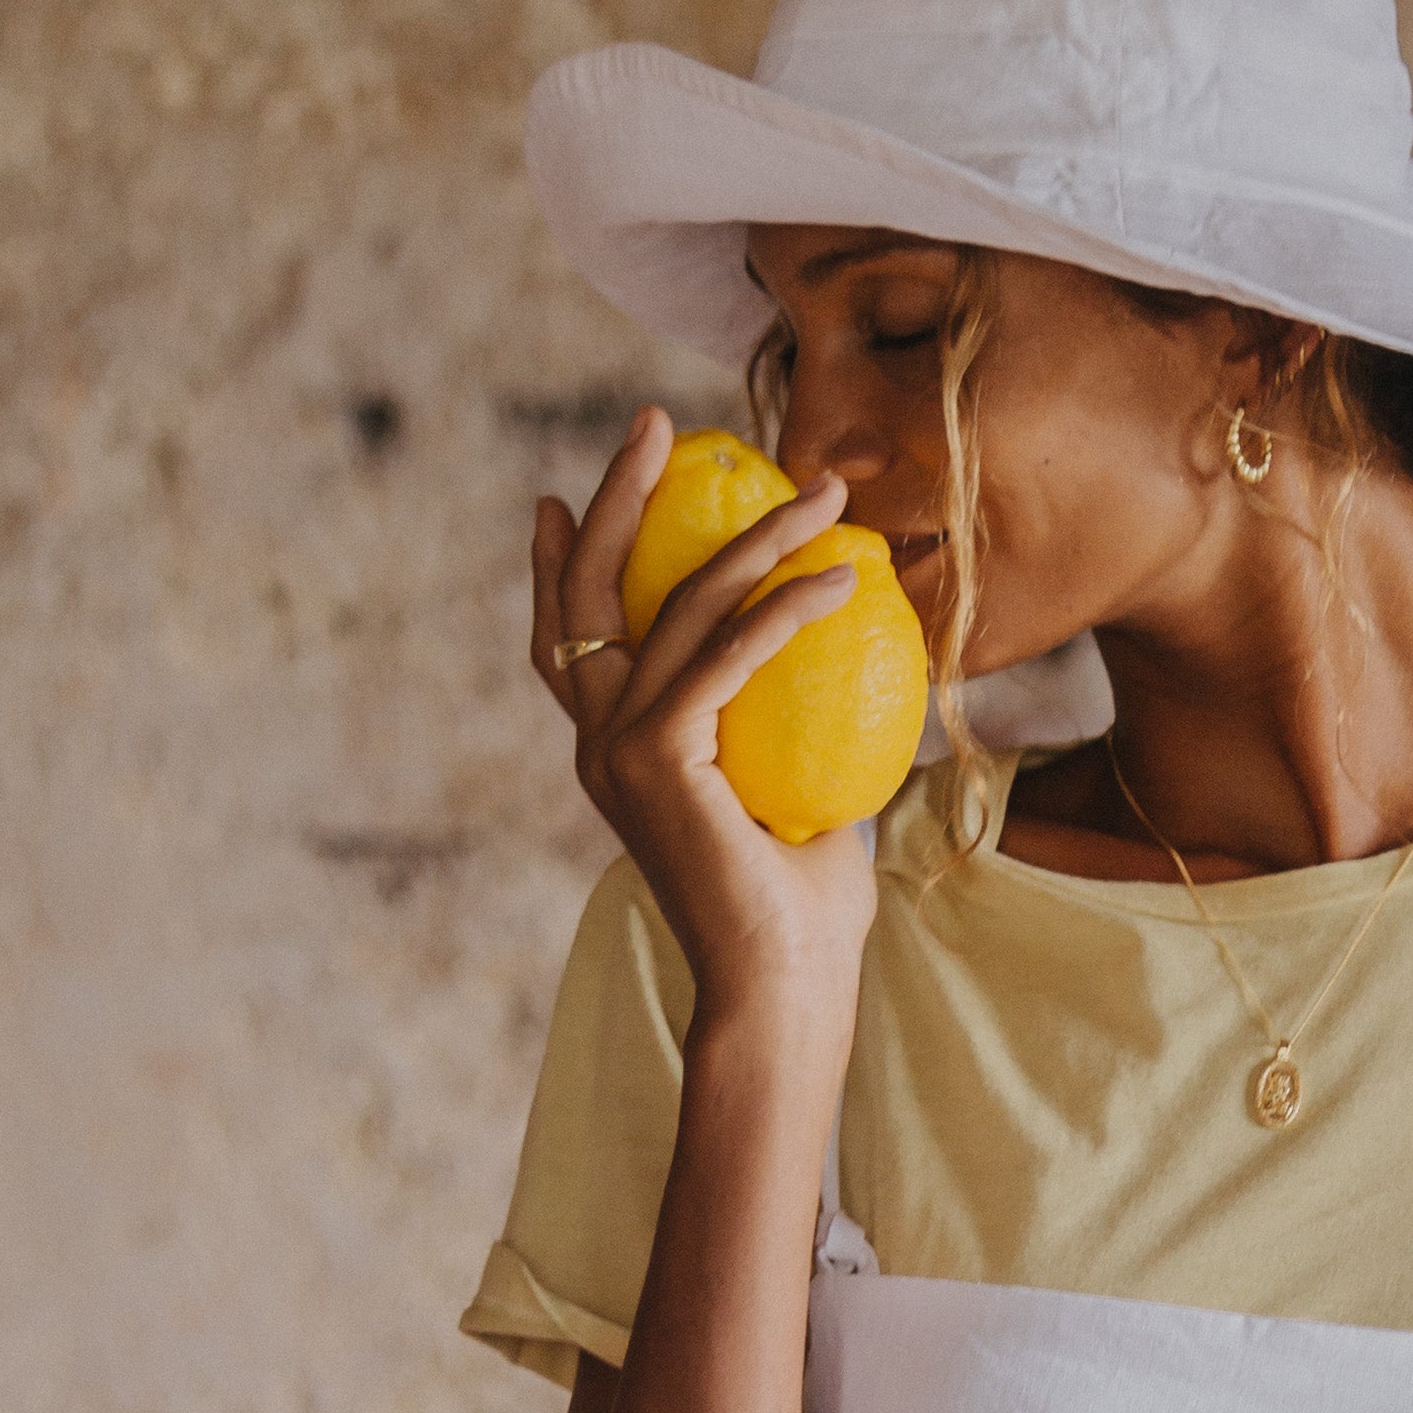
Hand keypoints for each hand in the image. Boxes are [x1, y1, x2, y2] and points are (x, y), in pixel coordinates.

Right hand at [532, 408, 878, 1054]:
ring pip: (674, 603)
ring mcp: (618, 749)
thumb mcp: (800, 794)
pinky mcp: (658, 757)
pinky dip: (784, 606)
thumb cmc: (802, 913)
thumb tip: (850, 665)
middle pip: (588, 591)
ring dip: (755, 534)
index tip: (570, 493)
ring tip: (822, 490)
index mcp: (614, 753)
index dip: (562, 561)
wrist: (781, 989)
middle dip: (619, 494)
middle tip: (658, 423)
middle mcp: (598, 743)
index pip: (569, 638)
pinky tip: (839, 576)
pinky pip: (727, 653)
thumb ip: (796, 728)